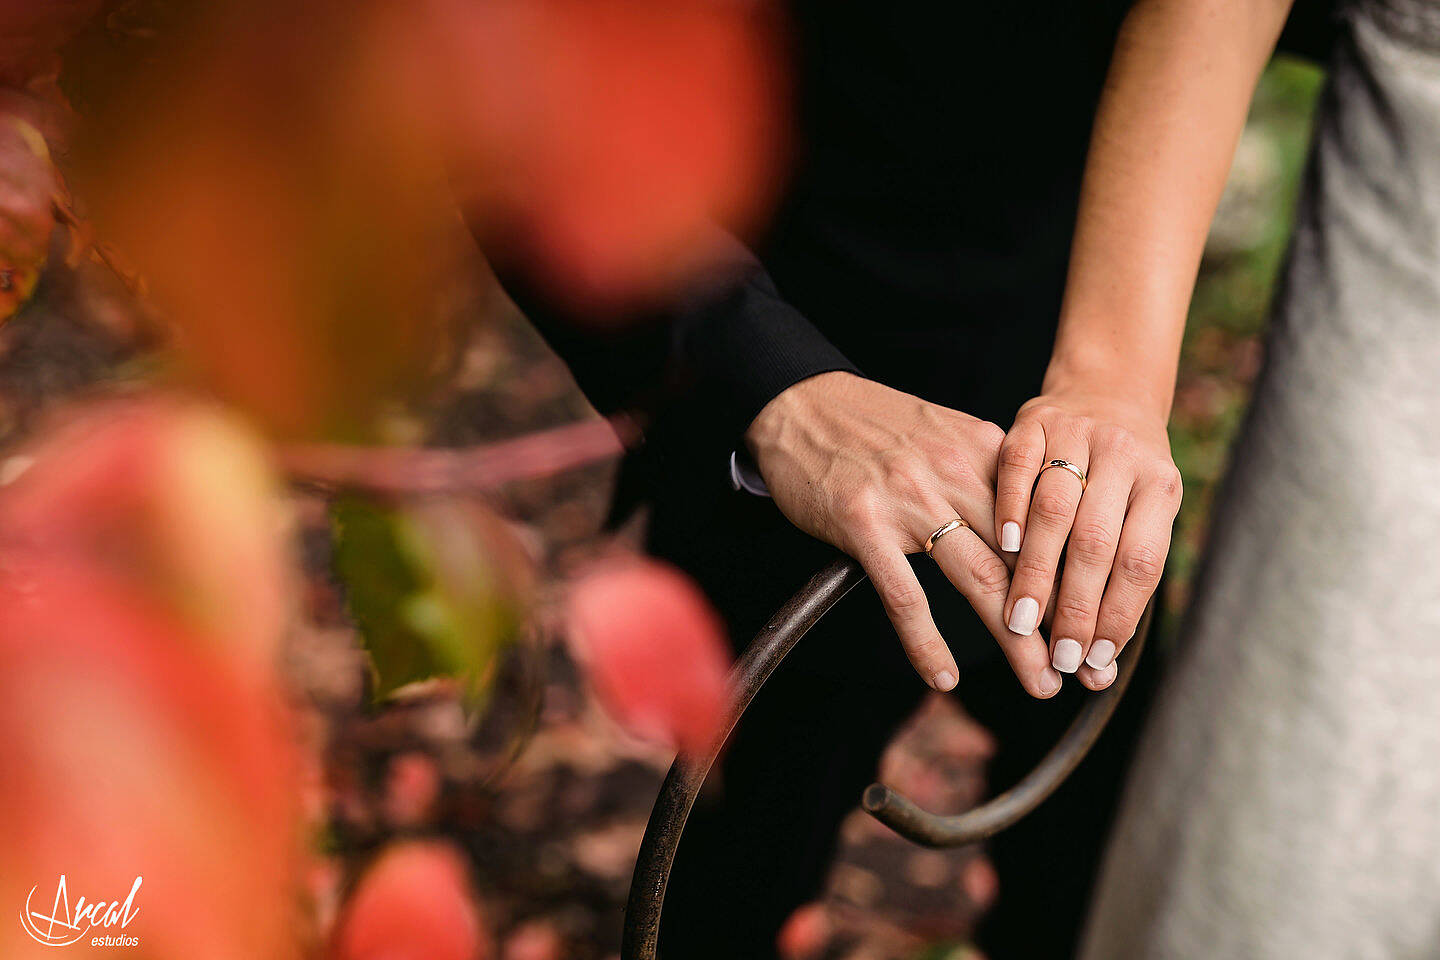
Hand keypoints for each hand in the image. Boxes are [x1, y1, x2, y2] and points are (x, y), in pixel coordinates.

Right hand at [745, 372, 1061, 697]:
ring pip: (979, 580)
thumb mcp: (945, 434)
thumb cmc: (872, 426)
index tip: (1098, 620)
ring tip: (1040, 682)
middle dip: (1061, 620)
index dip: (1077, 577)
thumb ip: (988, 476)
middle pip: (1025, 558)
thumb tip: (1032, 527)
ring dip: (1015, 641)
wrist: (800, 402)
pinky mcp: (863, 523)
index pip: (1045, 524)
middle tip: (1086, 668)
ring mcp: (909, 498)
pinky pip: (904, 594)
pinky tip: (944, 673)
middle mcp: (955, 472)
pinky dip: (926, 640)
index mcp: (984, 451)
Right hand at [994, 385, 1180, 690]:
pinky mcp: (1033, 419)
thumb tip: (1097, 666)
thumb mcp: (1140, 512)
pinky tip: (1006, 549)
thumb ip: (1118, 582)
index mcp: (1162, 484)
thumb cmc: (1122, 474)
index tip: (1092, 661)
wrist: (1107, 387)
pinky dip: (1010, 509)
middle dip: (1074, 607)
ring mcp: (1077, 432)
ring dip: (1037, 572)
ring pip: (1055, 509)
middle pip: (1096, 541)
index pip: (1140, 561)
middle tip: (1054, 656)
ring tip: (1020, 622)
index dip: (1117, 615)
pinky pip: (1018, 467)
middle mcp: (1124, 454)